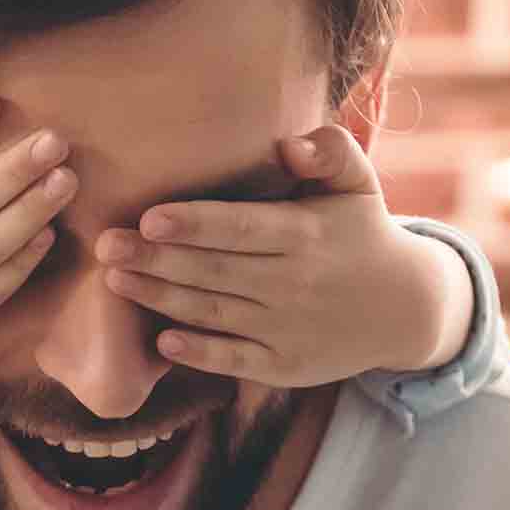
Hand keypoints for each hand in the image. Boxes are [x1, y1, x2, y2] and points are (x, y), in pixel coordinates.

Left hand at [94, 123, 469, 385]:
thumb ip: (330, 149)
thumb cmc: (363, 233)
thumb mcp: (359, 183)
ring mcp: (288, 330)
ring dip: (160, 299)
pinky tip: (160, 339)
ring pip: (213, 313)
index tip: (149, 218)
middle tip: (105, 245)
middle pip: (214, 272)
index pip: (242, 229)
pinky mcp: (283, 366)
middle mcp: (295, 285)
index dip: (194, 225)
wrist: (404, 309)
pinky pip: (232, 359)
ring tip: (114, 280)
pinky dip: (196, 352)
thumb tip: (291, 143)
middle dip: (156, 260)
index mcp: (307, 236)